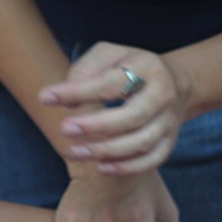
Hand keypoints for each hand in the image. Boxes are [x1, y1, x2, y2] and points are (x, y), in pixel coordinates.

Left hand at [40, 41, 189, 174]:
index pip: (111, 83)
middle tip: (64, 129)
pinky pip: (152, 160)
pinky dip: (126, 167)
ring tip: (75, 152)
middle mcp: (163, 95)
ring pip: (142, 142)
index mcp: (147, 68)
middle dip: (95, 126)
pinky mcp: (169, 141)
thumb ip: (85, 71)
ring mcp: (169, 120)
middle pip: (132, 116)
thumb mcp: (109, 55)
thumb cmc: (131, 66)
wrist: (175, 81)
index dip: (78, 91)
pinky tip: (101, 167)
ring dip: (106, 150)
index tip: (46, 97)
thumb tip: (65, 99)